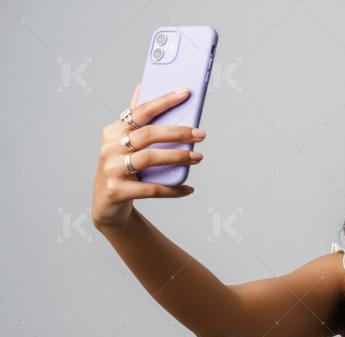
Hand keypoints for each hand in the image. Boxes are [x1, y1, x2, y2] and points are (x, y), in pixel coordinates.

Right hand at [91, 84, 206, 229]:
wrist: (106, 203)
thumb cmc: (122, 168)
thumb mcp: (124, 143)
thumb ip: (134, 119)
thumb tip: (142, 87)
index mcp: (113, 131)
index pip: (141, 111)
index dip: (164, 101)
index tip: (186, 93)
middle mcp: (109, 147)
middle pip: (148, 134)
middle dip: (178, 132)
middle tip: (201, 134)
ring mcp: (112, 169)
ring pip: (150, 158)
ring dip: (178, 157)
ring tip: (198, 157)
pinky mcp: (118, 190)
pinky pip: (152, 189)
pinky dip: (173, 189)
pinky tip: (188, 188)